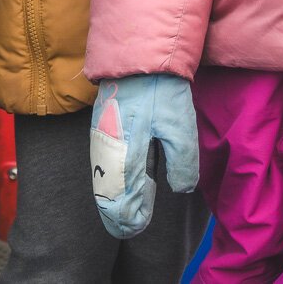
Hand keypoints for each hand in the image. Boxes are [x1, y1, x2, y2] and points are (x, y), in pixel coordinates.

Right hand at [89, 74, 198, 239]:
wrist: (139, 55)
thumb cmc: (161, 90)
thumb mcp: (180, 127)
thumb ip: (182, 162)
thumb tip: (180, 189)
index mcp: (125, 154)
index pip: (120, 201)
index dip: (128, 219)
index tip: (138, 227)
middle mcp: (107, 150)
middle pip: (105, 194)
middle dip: (118, 214)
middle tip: (132, 227)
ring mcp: (101, 137)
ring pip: (101, 179)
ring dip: (113, 197)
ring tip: (130, 209)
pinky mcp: (101, 127)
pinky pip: (102, 163)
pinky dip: (111, 179)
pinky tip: (124, 181)